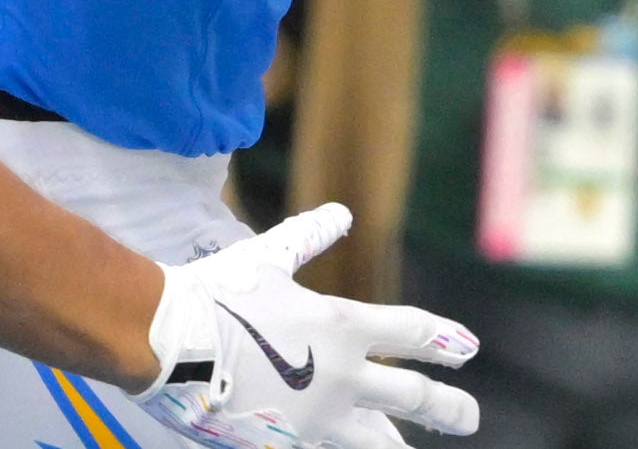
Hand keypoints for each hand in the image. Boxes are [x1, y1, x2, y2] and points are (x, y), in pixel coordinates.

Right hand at [142, 205, 478, 448]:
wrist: (167, 343)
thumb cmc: (217, 293)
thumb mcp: (267, 257)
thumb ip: (309, 237)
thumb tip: (341, 213)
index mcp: (342, 326)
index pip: (411, 333)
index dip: (443, 340)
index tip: (469, 349)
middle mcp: (340, 375)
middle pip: (411, 396)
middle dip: (447, 407)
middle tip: (469, 417)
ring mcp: (315, 417)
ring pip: (375, 441)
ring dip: (399, 446)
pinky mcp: (285, 442)